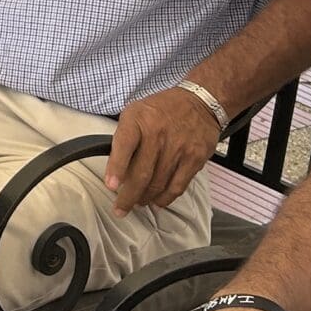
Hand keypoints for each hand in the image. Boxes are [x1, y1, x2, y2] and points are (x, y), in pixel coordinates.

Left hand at [104, 85, 223, 214]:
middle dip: (128, 196)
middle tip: (120, 209)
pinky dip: (165, 198)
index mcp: (138, 120)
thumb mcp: (135, 112)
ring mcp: (178, 147)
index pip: (124, 145)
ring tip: (138, 203)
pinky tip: (157, 202)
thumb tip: (114, 169)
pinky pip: (177, 186)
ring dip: (145, 199)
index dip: (116, 168)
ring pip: (158, 184)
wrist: (200, 101)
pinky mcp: (194, 158)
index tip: (110, 186)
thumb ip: (124, 137)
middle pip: (141, 173)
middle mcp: (158, 134)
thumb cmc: (161, 109)